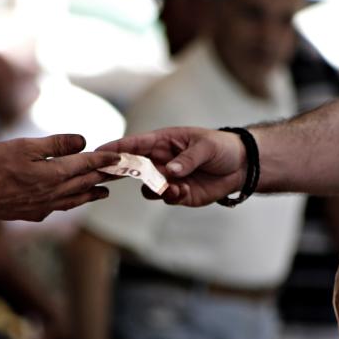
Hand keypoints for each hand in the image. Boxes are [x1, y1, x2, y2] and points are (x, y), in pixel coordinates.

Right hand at [0, 134, 119, 221]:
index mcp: (56, 173)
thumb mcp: (26, 146)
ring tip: (104, 193)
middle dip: (104, 176)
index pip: (87, 164)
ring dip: (92, 194)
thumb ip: (56, 144)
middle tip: (120, 174)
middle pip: (86, 182)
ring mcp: (45, 205)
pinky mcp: (34, 214)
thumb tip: (83, 141)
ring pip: (77, 199)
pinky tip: (71, 203)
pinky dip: (72, 203)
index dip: (104, 159)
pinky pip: (60, 208)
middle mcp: (55, 192)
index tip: (120, 157)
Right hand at [98, 127, 246, 206]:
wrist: (241, 166)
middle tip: (108, 177)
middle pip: (133, 167)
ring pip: (147, 186)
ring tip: (171, 185)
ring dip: (154, 188)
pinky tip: (182, 191)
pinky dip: (171, 196)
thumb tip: (169, 171)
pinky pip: (166, 197)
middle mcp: (160, 160)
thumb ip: (187, 159)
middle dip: (120, 172)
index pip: (135, 144)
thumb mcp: (206, 147)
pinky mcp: (179, 193)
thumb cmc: (221, 147)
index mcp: (163, 141)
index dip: (116, 148)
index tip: (97, 152)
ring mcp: (168, 178)